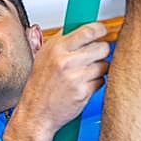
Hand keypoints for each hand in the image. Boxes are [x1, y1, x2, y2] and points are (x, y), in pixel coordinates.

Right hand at [4, 22, 109, 140]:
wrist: (36, 113)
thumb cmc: (39, 85)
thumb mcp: (44, 56)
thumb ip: (62, 41)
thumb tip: (80, 27)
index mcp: (56, 48)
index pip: (88, 31)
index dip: (100, 29)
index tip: (102, 31)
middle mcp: (66, 61)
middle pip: (102, 47)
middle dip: (102, 51)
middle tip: (95, 55)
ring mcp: (76, 77)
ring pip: (104, 65)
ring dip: (99, 68)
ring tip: (84, 73)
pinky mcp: (83, 92)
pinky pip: (101, 81)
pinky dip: (95, 82)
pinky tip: (82, 85)